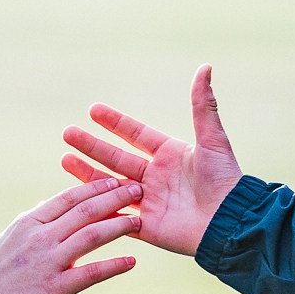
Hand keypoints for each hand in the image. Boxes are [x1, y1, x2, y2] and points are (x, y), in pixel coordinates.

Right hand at [0, 177, 141, 293]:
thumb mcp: (8, 237)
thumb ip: (33, 223)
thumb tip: (50, 209)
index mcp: (30, 222)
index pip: (69, 197)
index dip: (96, 187)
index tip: (116, 181)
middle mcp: (41, 236)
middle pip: (86, 209)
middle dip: (116, 197)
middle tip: (139, 190)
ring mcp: (49, 261)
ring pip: (93, 235)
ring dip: (120, 226)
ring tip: (139, 221)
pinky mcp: (54, 287)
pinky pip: (91, 273)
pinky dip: (114, 266)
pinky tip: (131, 262)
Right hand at [59, 64, 243, 257]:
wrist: (230, 222)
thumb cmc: (225, 180)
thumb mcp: (212, 140)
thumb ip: (203, 106)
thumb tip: (205, 67)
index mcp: (170, 155)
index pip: (135, 135)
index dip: (115, 123)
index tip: (93, 110)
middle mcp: (156, 176)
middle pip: (116, 157)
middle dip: (91, 145)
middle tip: (67, 133)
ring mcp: (149, 201)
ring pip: (110, 184)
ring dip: (87, 172)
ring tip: (64, 159)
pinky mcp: (145, 226)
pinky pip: (116, 214)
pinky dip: (97, 206)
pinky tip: (76, 197)